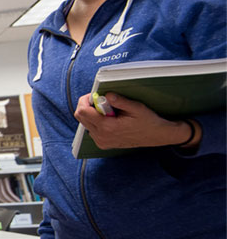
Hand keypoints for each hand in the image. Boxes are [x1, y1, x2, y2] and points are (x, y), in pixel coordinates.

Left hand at [75, 92, 190, 149]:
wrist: (156, 136)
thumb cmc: (148, 121)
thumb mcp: (136, 107)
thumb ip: (119, 101)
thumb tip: (105, 95)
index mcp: (107, 127)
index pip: (82, 111)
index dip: (85, 100)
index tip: (95, 95)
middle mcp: (101, 136)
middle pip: (80, 117)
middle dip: (88, 106)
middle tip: (102, 101)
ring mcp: (101, 141)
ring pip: (85, 123)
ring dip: (93, 114)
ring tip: (110, 111)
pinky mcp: (103, 143)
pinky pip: (92, 130)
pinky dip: (96, 121)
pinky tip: (110, 119)